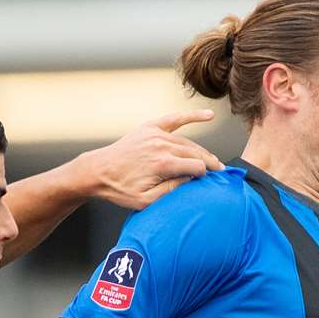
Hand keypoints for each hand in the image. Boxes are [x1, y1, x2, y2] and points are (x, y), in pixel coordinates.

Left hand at [82, 111, 222, 208]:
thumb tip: (190, 181)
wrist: (98, 171)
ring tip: (213, 160)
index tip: (210, 183)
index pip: (196, 167)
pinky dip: (193, 117)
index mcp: (162, 164)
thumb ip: (172, 191)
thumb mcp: (146, 201)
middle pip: (196, 153)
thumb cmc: (120, 189)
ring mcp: (156, 134)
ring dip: (202, 151)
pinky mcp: (150, 128)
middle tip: (220, 172)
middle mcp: (161, 146)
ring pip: (188, 142)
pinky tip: (208, 116)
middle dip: (210, 163)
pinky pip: (175, 119)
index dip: (205, 176)